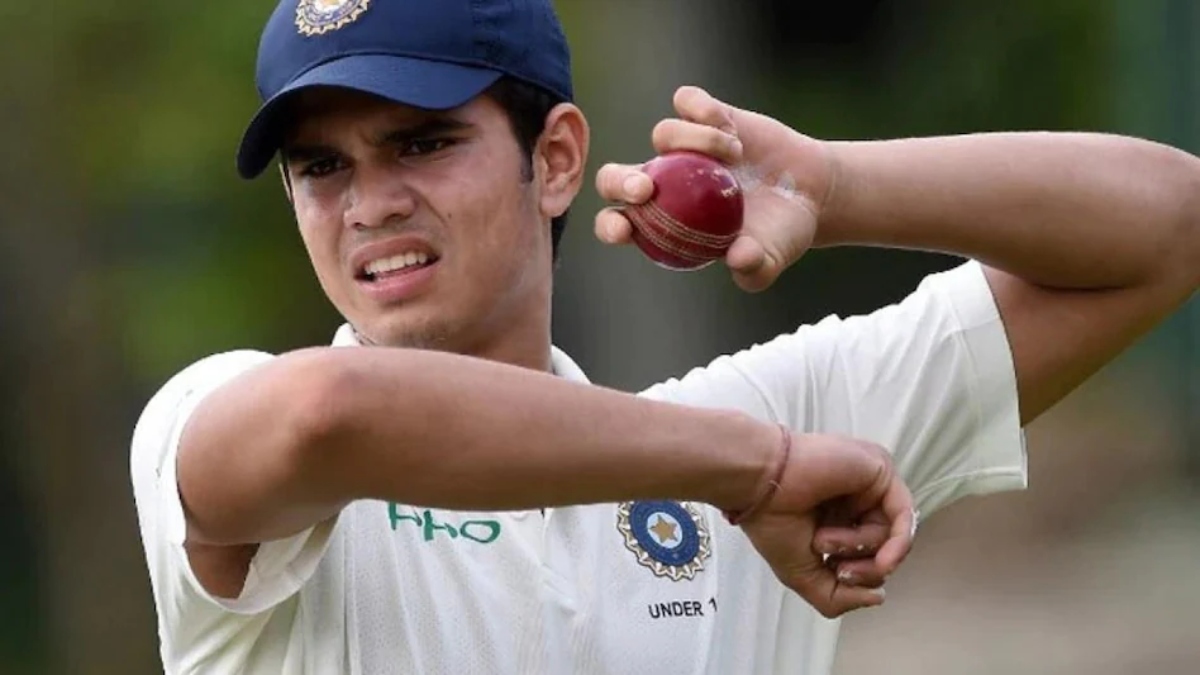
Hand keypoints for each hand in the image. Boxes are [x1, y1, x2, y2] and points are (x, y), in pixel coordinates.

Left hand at [594, 86, 835, 291]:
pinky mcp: (707, 115)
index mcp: (664, 223)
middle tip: (646, 188)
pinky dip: (703, 110)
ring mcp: (684, 147)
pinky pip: (687, 102)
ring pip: (663, 133)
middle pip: (615, 177)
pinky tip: (731, 130)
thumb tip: (738, 258)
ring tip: (734, 156)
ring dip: (696, 141)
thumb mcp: (771, 257)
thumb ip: (754, 268)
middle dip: (618, 181)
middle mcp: (665, 182)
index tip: (626, 229)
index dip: (611, 226)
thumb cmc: (780, 232)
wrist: (811, 192)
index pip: (617, 224)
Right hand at [735, 432, 914, 617]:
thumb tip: (877, 597)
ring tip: (823, 540)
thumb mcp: (803, 576)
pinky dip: (897, 546)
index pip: (870, 557)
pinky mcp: (880, 471)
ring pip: (893, 535)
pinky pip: (904, 517)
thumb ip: (838, 598)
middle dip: (865, 570)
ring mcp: (869, 485)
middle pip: (886, 549)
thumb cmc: (771, 520)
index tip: (834, 575)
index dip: (859, 577)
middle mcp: (857, 501)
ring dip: (859, 550)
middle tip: (836, 568)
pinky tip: (883, 562)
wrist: (759, 484)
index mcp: (838, 520)